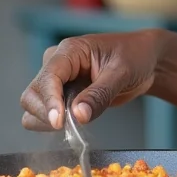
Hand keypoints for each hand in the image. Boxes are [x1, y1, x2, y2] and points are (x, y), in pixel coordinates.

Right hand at [20, 31, 162, 130]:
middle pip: (32, 94)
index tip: (59, 122)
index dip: (50, 102)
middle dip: (47, 113)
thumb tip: (77, 116)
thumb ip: (99, 94)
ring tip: (78, 119)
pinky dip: (53, 125)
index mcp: (69, 50)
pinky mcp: (62, 96)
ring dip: (48, 121)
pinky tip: (76, 121)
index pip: (48, 77)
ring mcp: (57, 81)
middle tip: (71, 126)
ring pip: (33, 107)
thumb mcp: (122, 73)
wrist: (144, 61)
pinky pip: (46, 115)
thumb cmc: (135, 56)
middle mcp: (56, 64)